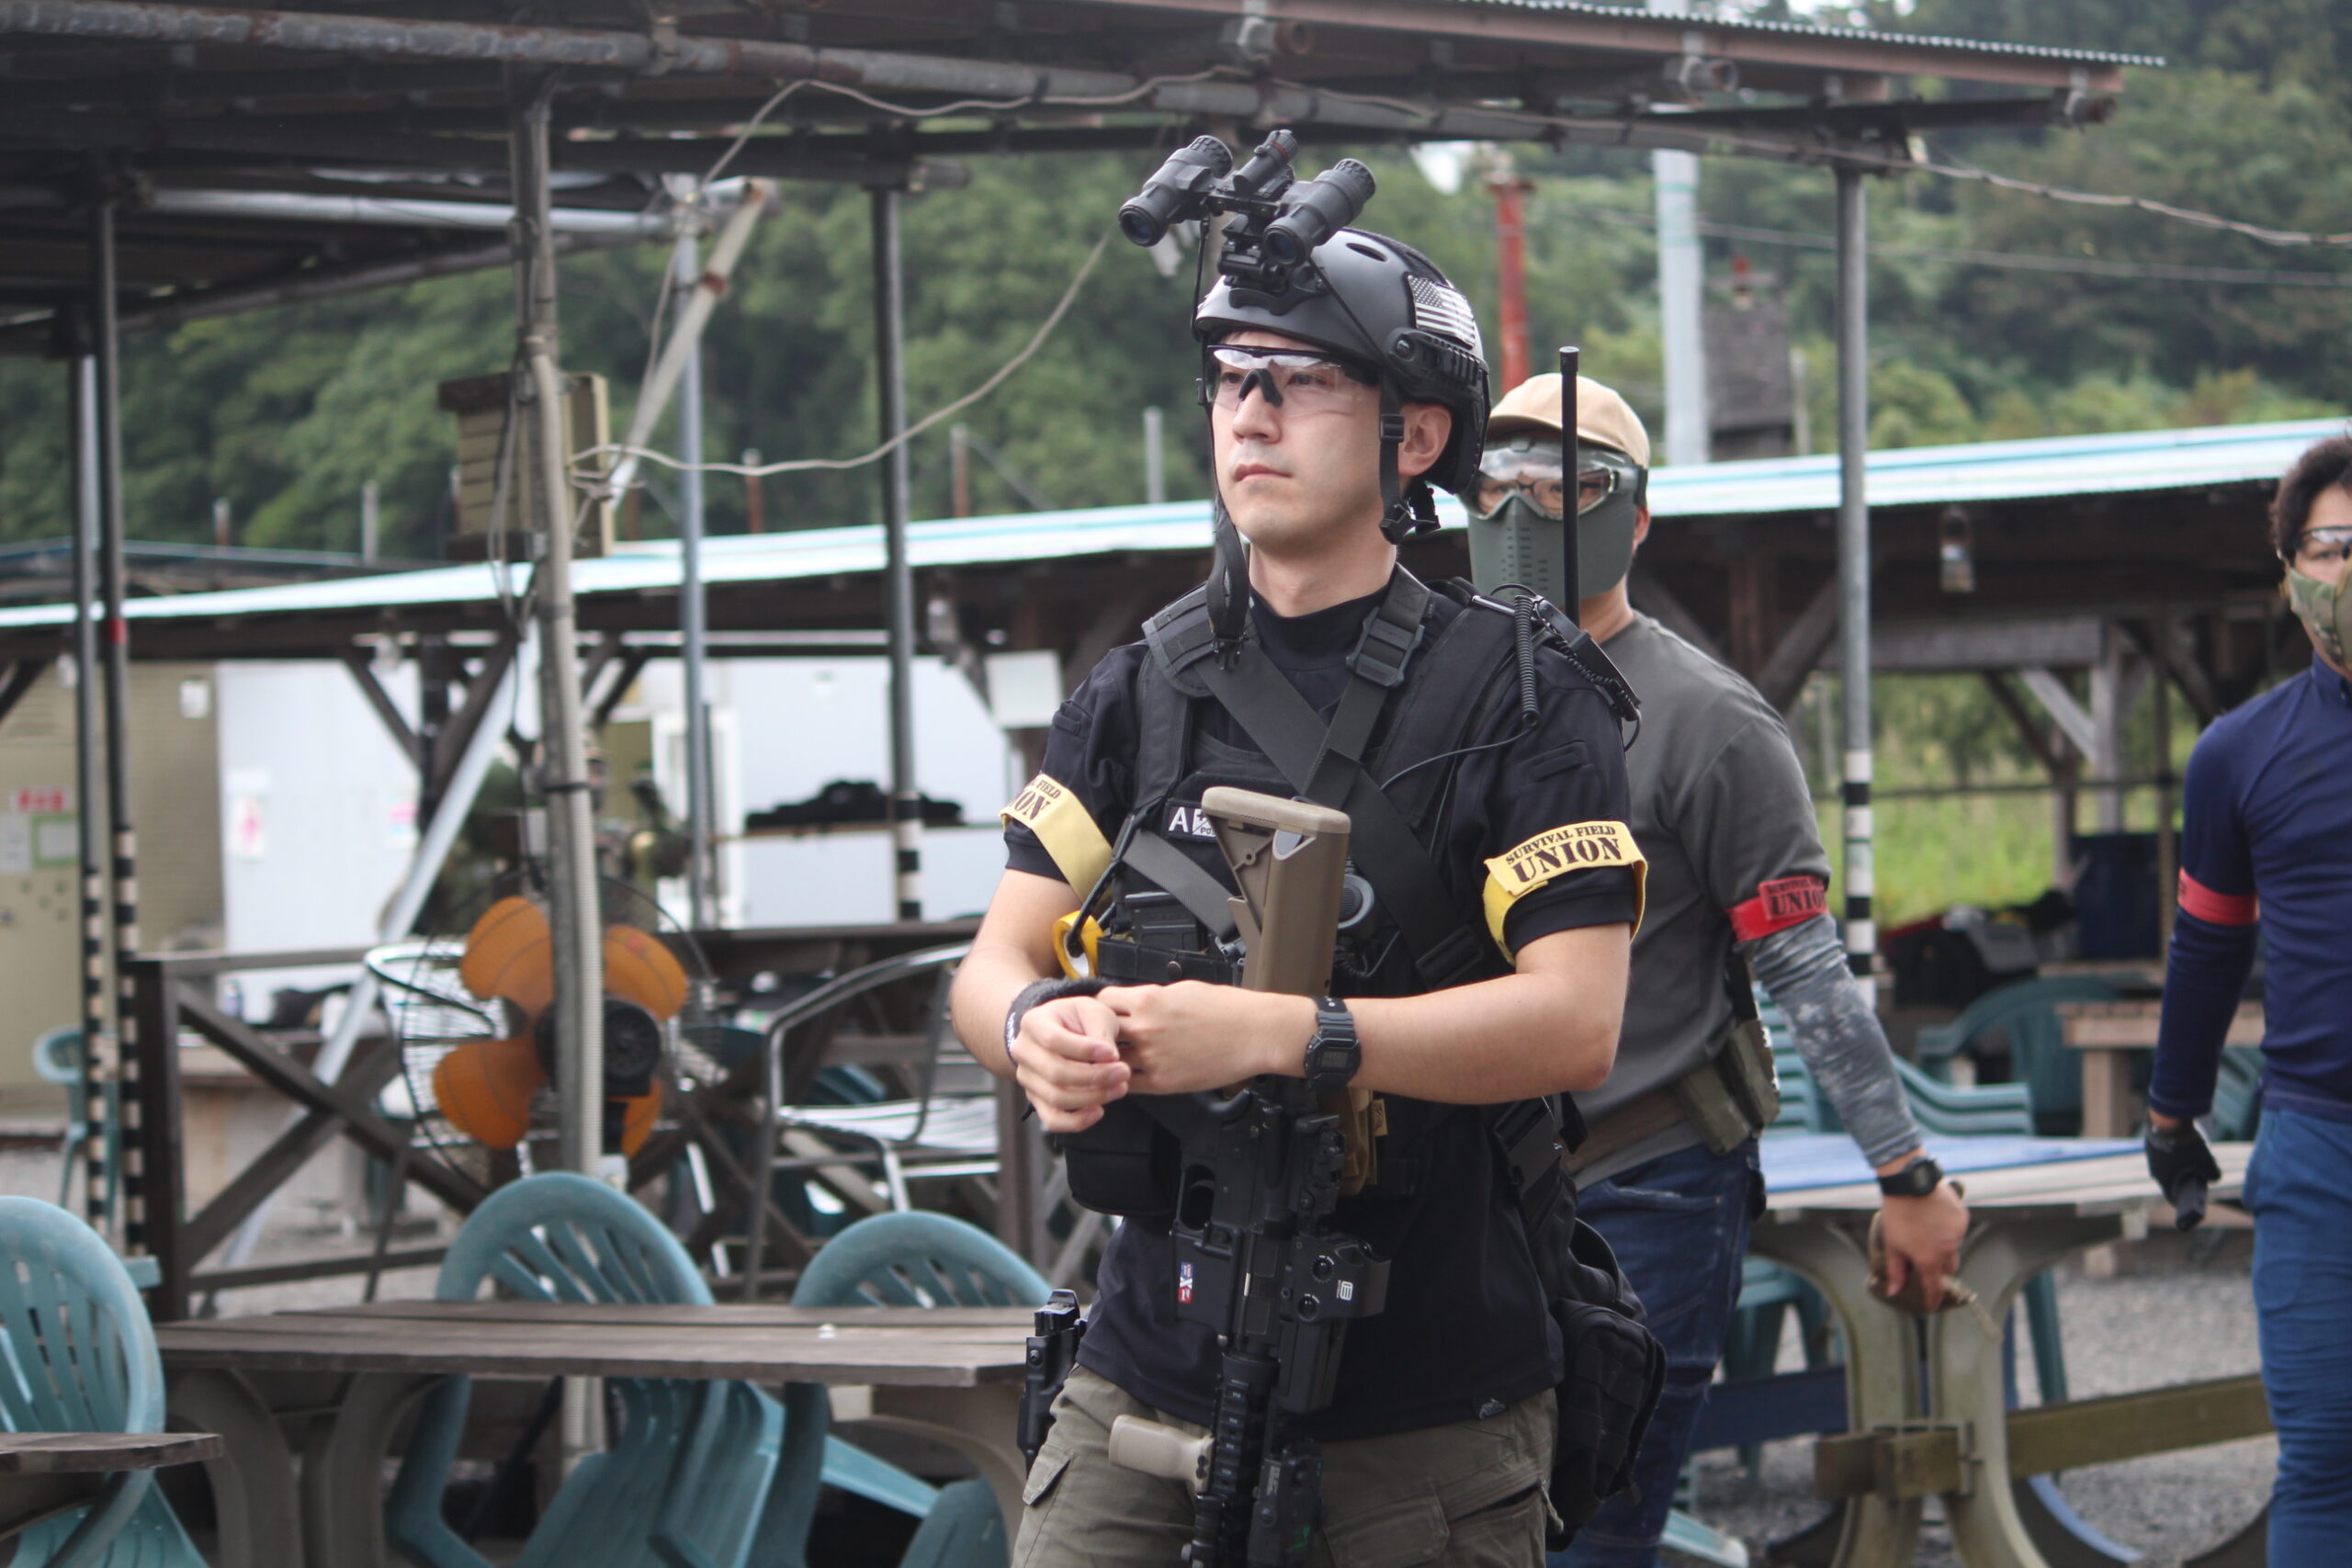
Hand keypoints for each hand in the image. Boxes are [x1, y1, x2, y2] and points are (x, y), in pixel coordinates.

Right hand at [1009, 995, 1127, 1133]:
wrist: (1061, 1032)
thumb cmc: (1080, 1019)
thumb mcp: (1093, 1011)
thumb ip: (1100, 1030)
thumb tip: (1109, 1058)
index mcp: (1033, 1023)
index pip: (1053, 1040)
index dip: (1084, 1050)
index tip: (1113, 1054)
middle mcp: (1023, 1052)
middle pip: (1055, 1073)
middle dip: (1095, 1076)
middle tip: (1124, 1072)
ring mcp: (1027, 1079)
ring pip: (1056, 1098)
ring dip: (1093, 1097)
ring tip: (1120, 1088)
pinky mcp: (1036, 1100)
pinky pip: (1052, 1120)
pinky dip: (1076, 1121)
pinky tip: (1099, 1111)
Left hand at [1097, 982, 1312, 1096]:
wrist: (1254, 1034)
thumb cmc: (1227, 1009)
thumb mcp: (1183, 989)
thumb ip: (1153, 997)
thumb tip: (1136, 1002)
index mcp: (1148, 1001)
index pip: (1103, 1001)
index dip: (1102, 1006)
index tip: (1105, 1011)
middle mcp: (1144, 1030)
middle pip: (1100, 1031)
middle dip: (1101, 1033)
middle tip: (1103, 1037)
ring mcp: (1151, 1058)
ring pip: (1111, 1060)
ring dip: (1111, 1058)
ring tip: (1115, 1057)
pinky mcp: (1163, 1082)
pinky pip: (1129, 1083)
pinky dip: (1125, 1078)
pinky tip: (1130, 1073)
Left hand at [1875, 1180, 1967, 1303]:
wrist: (1909, 1184)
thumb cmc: (1897, 1215)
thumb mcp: (1892, 1245)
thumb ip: (1896, 1271)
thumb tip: (1893, 1291)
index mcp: (1929, 1259)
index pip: (1934, 1288)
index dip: (1932, 1299)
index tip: (1931, 1307)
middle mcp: (1947, 1250)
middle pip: (1949, 1269)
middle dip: (1940, 1270)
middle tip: (1927, 1261)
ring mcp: (1957, 1233)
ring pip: (1953, 1248)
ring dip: (1943, 1247)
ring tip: (1926, 1231)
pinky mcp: (1962, 1218)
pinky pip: (1957, 1230)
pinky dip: (1948, 1229)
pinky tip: (1934, 1218)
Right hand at [2146, 1118, 2221, 1229]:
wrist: (2169, 1118)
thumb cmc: (2187, 1144)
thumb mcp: (2207, 1161)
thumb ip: (2213, 1174)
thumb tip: (2214, 1178)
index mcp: (2165, 1181)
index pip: (2173, 1198)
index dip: (2185, 1202)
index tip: (2195, 1201)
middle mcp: (2154, 1171)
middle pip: (2171, 1181)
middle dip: (2185, 1180)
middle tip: (2200, 1174)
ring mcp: (2151, 1157)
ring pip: (2167, 1166)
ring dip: (2178, 1165)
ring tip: (2194, 1158)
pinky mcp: (2151, 1144)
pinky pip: (2163, 1155)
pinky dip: (2173, 1154)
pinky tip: (2184, 1146)